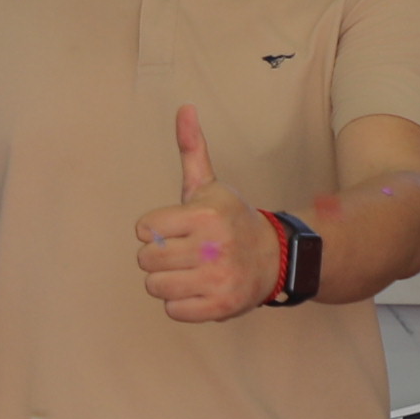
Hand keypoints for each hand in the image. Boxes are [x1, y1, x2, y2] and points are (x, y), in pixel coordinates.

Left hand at [135, 106, 278, 322]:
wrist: (276, 257)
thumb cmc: (231, 219)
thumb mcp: (211, 184)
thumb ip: (192, 148)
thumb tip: (184, 107)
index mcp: (204, 215)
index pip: (143, 228)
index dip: (154, 229)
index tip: (174, 228)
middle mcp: (211, 247)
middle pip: (145, 260)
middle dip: (158, 256)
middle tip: (181, 251)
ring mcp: (216, 279)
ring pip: (155, 287)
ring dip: (166, 281)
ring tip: (187, 271)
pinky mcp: (220, 307)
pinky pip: (173, 311)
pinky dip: (180, 303)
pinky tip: (197, 288)